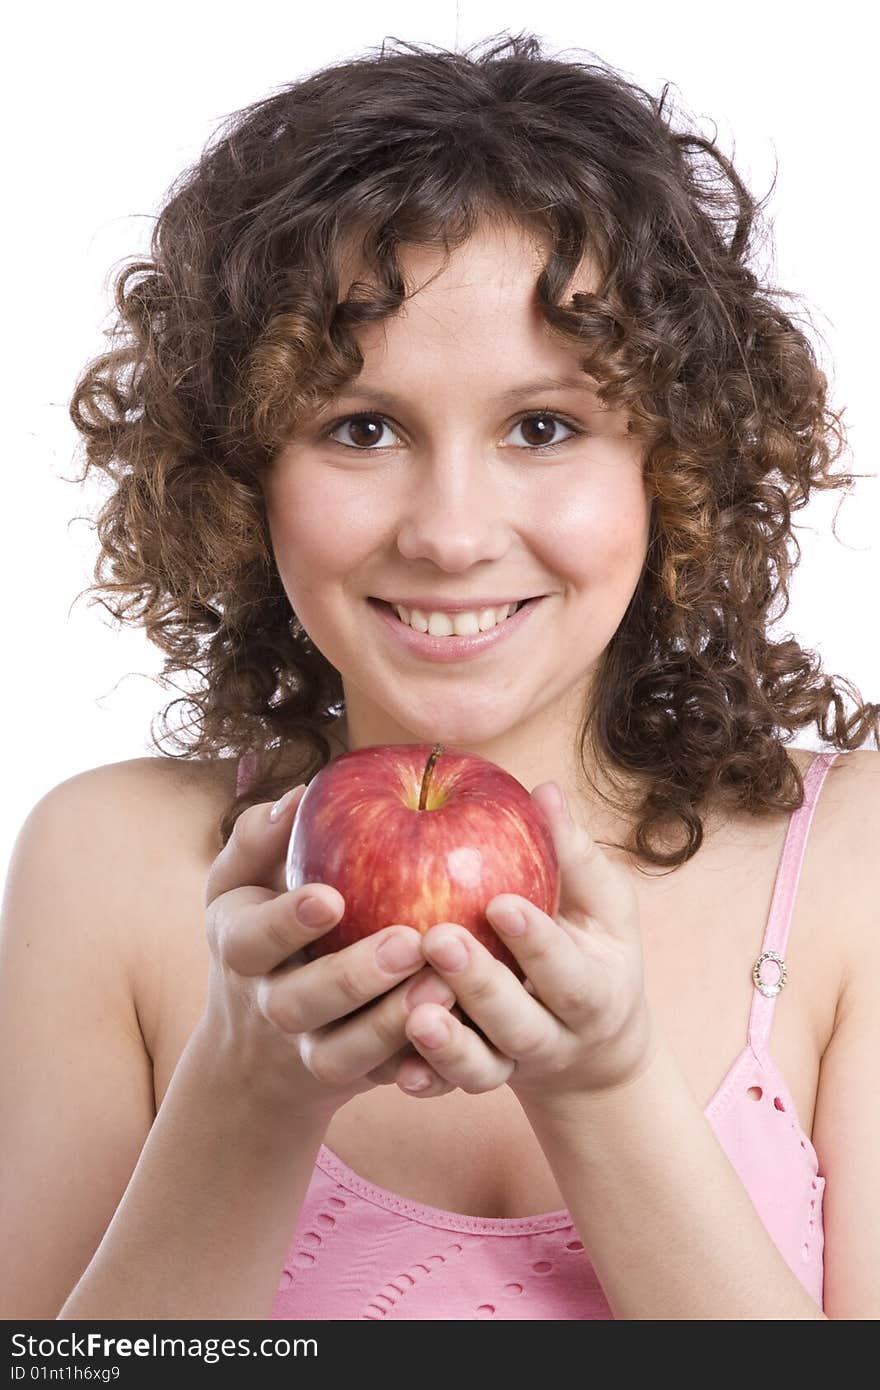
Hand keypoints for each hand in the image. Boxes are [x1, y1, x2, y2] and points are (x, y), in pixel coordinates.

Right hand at [203, 784, 456, 1120]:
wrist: (257, 1050)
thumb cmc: (261, 930)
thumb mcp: (239, 883)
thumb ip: (258, 836)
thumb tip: (300, 795)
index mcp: (239, 949)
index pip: (253, 938)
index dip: (287, 921)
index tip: (330, 896)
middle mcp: (269, 1006)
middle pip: (302, 1003)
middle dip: (353, 977)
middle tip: (409, 943)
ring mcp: (309, 1052)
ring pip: (347, 1054)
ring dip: (394, 1024)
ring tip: (445, 985)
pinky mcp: (354, 1080)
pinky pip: (388, 1079)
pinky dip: (425, 1063)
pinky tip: (466, 1026)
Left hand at [402, 782, 656, 1111]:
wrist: (591, 1044)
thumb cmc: (590, 947)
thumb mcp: (601, 906)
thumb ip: (572, 855)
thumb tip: (545, 791)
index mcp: (594, 992)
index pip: (567, 971)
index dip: (537, 941)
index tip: (500, 902)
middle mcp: (557, 1036)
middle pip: (520, 1024)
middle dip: (480, 985)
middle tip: (437, 940)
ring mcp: (515, 1065)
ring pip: (484, 1067)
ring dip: (448, 1045)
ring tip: (411, 1015)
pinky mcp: (477, 1078)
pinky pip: (449, 1087)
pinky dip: (425, 1079)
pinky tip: (394, 1069)